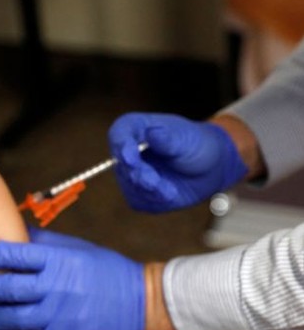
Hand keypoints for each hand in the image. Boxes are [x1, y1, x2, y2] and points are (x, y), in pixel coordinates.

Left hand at [0, 227, 144, 329]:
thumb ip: (42, 242)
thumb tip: (13, 232)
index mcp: (57, 260)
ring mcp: (59, 315)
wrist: (140, 303)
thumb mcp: (75, 247)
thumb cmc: (105, 270)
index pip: (9, 254)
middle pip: (4, 287)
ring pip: (11, 318)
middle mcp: (55, 286)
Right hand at [108, 112, 247, 211]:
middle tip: (154, 183)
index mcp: (135, 128)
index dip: (121, 145)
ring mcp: (130, 173)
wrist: (210, 167)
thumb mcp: (186, 138)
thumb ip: (167, 139)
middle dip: (138, 175)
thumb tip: (152, 133)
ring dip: (149, 191)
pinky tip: (170, 193)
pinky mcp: (138, 193)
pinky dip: (154, 201)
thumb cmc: (196, 145)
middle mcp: (127, 151)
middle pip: (121, 164)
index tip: (130, 157)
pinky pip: (139, 201)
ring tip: (171, 191)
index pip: (118, 134)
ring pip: (129, 186)